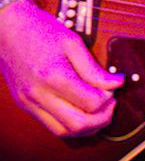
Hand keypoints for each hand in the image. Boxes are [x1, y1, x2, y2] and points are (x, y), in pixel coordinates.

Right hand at [0, 0, 123, 136]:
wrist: (6, 29)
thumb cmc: (41, 31)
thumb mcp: (73, 43)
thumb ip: (94, 69)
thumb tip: (116, 84)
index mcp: (53, 75)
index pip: (92, 103)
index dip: (109, 99)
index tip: (115, 89)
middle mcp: (38, 94)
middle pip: (78, 125)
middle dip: (102, 119)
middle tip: (111, 104)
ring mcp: (29, 102)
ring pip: (63, 132)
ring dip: (87, 127)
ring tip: (99, 111)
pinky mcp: (25, 105)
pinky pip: (51, 126)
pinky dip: (70, 124)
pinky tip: (81, 112)